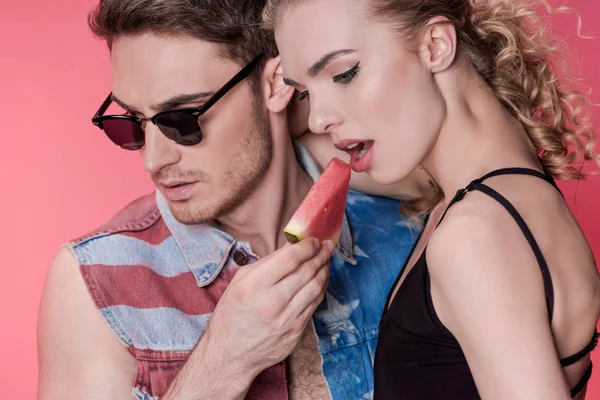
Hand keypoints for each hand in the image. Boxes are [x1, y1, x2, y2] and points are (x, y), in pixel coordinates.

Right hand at [203, 238, 334, 379]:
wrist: (230, 353)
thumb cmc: (232, 313)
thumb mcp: (240, 281)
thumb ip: (267, 262)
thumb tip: (291, 245)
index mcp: (254, 286)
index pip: (290, 259)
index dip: (306, 246)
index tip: (313, 239)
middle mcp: (272, 302)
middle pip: (306, 271)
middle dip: (320, 254)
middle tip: (327, 245)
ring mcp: (287, 319)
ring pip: (315, 287)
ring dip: (324, 270)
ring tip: (327, 259)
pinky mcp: (296, 331)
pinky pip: (315, 304)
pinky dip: (321, 288)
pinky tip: (321, 279)